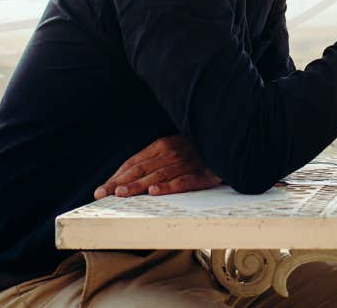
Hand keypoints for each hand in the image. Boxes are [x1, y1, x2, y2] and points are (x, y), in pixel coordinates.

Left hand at [94, 134, 220, 198]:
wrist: (234, 141)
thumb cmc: (202, 148)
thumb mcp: (177, 148)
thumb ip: (157, 159)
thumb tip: (132, 177)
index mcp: (164, 145)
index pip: (135, 161)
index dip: (117, 175)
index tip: (101, 189)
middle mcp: (174, 152)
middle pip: (142, 168)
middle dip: (120, 182)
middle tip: (102, 194)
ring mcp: (189, 162)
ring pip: (158, 174)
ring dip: (138, 184)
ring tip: (122, 193)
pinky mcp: (205, 174)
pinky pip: (184, 180)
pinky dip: (168, 186)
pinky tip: (154, 191)